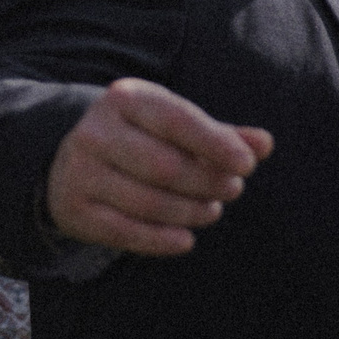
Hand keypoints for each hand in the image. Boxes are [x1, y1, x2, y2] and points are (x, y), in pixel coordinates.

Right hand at [45, 79, 271, 256]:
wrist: (76, 161)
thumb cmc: (146, 138)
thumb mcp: (181, 126)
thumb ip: (224, 135)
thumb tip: (265, 144)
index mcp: (126, 98)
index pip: (178, 121)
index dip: (216, 145)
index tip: (248, 165)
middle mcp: (95, 132)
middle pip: (164, 167)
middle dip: (207, 182)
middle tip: (233, 190)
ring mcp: (78, 171)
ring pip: (146, 202)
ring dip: (189, 211)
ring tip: (212, 210)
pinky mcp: (73, 209)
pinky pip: (123, 232)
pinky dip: (159, 240)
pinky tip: (186, 240)